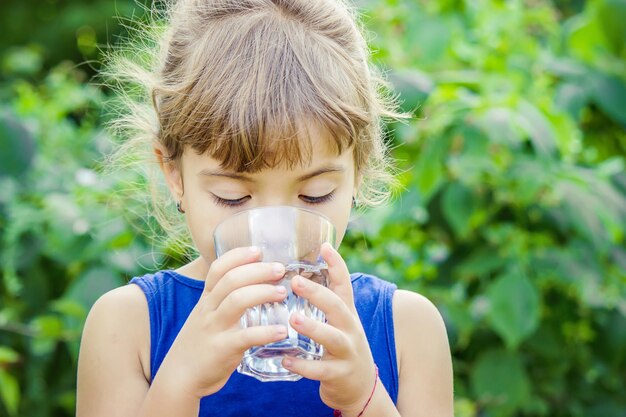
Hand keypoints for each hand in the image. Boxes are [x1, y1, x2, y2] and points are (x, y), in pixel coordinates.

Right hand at [156, 247, 288, 398]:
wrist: (179, 378)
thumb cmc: (200, 345)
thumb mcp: (206, 316)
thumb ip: (224, 301)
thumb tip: (255, 284)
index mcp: (206, 300)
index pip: (217, 268)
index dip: (238, 256)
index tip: (258, 250)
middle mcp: (208, 310)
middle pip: (231, 280)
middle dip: (258, 270)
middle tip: (280, 269)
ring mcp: (213, 329)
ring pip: (237, 301)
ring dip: (263, 293)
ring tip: (283, 293)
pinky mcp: (221, 350)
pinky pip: (245, 337)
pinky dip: (265, 332)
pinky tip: (282, 331)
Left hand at [281, 243, 377, 413]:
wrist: (360, 389)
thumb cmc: (341, 348)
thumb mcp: (339, 323)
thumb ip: (324, 302)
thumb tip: (297, 274)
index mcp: (347, 313)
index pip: (345, 284)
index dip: (337, 265)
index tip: (324, 246)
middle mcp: (351, 329)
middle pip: (338, 307)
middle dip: (318, 294)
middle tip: (295, 281)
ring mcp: (348, 352)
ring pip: (333, 338)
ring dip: (313, 328)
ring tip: (293, 319)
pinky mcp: (341, 375)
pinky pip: (322, 370)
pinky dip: (304, 366)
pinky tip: (286, 360)